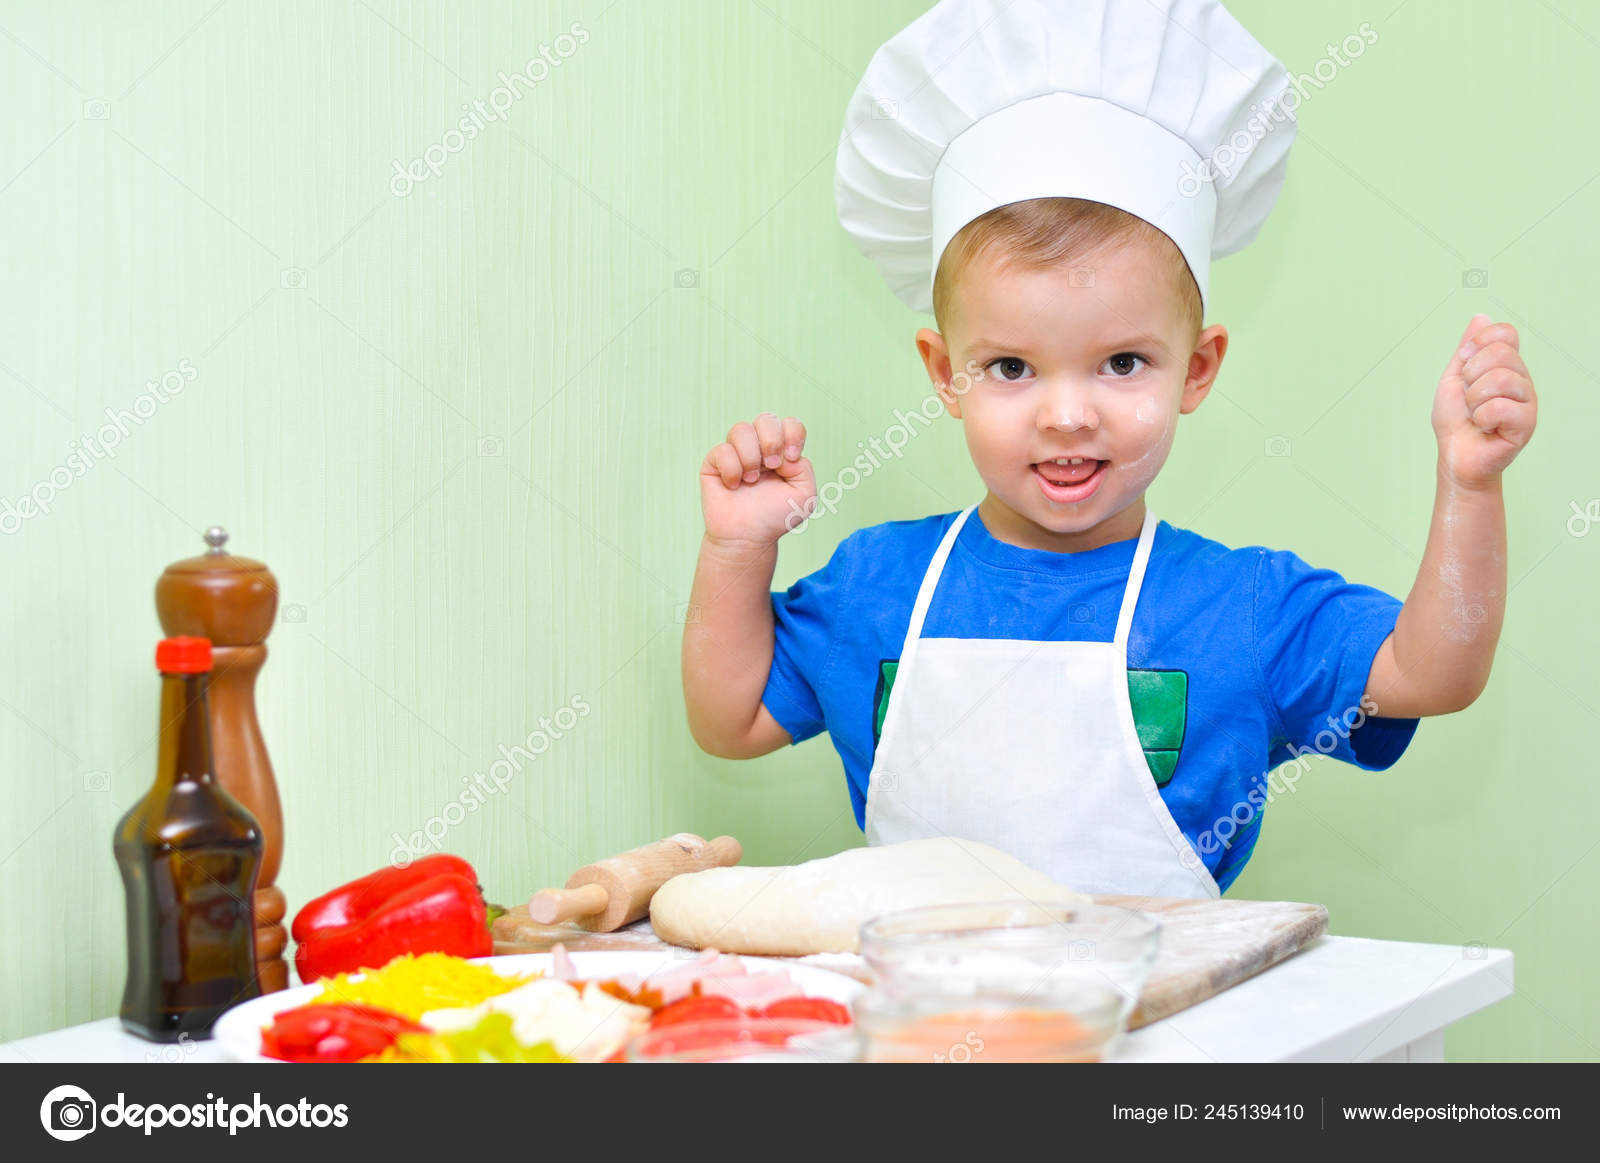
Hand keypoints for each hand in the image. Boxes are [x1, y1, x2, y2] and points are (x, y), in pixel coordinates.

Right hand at [699, 413, 815, 546]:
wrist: (748, 537)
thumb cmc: (774, 516)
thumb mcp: (805, 494)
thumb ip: (804, 467)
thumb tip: (783, 453)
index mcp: (782, 451)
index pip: (790, 424)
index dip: (793, 435)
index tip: (792, 458)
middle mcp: (759, 447)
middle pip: (766, 419)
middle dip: (772, 441)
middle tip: (773, 465)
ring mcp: (736, 453)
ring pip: (741, 429)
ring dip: (751, 457)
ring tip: (752, 480)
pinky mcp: (714, 462)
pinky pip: (722, 450)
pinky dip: (732, 469)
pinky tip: (734, 486)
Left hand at [1433, 314, 1536, 488]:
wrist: (1456, 456)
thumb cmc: (1456, 421)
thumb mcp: (1453, 378)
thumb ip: (1466, 349)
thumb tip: (1481, 317)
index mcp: (1507, 366)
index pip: (1505, 333)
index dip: (1479, 344)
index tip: (1465, 365)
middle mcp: (1522, 379)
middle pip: (1501, 353)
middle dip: (1471, 376)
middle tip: (1469, 397)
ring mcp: (1528, 401)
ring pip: (1499, 379)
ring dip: (1474, 400)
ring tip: (1476, 414)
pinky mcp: (1527, 423)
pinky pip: (1500, 407)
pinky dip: (1482, 418)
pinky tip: (1485, 427)